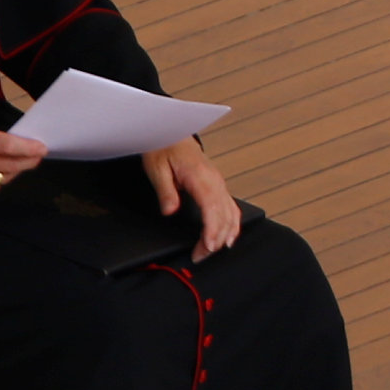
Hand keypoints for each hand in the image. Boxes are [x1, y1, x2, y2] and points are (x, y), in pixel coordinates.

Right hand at [0, 115, 46, 198]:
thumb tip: (18, 146)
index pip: (9, 146)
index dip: (29, 149)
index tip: (42, 149)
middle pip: (9, 166)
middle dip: (28, 161)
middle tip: (37, 157)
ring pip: (2, 179)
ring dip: (15, 171)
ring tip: (21, 164)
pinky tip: (1, 173)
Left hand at [143, 136, 241, 260]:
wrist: (172, 134)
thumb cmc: (164, 148)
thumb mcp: (157, 169)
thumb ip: (166, 191)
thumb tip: (170, 210)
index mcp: (201, 176)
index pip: (212, 207)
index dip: (212, 230)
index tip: (207, 246)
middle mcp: (215, 181)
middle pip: (224, 215)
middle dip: (215, 239)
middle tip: (200, 256)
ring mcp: (219, 183)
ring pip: (231, 213)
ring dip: (225, 235)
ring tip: (212, 251)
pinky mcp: (218, 186)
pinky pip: (231, 208)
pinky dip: (232, 225)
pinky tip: (228, 237)